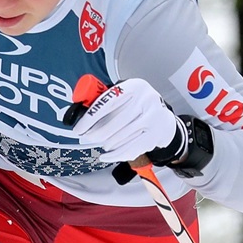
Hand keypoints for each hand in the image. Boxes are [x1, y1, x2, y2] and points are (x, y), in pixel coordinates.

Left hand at [68, 77, 184, 164]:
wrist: (163, 118)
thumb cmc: (137, 106)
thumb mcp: (124, 95)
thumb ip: (104, 100)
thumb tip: (79, 112)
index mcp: (135, 86)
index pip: (108, 102)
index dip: (90, 117)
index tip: (79, 128)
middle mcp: (146, 100)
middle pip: (114, 122)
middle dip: (96, 133)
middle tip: (87, 137)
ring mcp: (153, 119)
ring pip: (121, 137)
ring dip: (107, 143)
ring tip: (103, 143)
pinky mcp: (155, 135)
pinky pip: (130, 149)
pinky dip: (115, 155)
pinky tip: (106, 156)